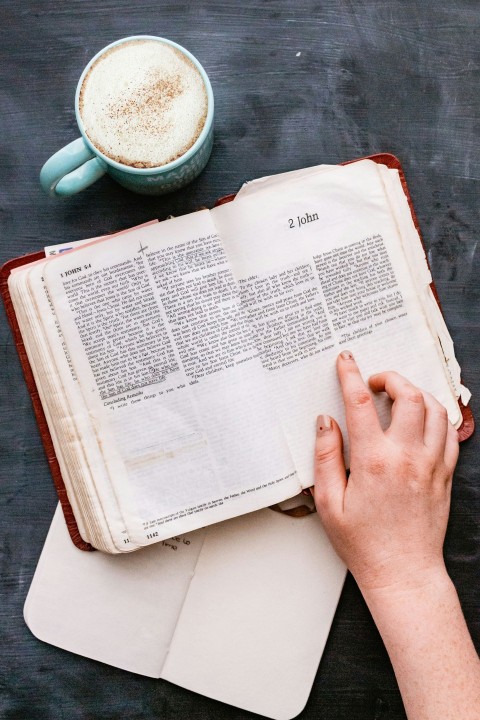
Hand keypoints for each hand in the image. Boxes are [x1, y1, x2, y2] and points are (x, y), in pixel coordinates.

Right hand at [313, 350, 458, 595]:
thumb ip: (326, 457)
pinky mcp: (445, 474)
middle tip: (374, 380)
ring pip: (434, 408)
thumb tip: (325, 421)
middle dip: (390, 377)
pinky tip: (421, 418)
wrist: (404, 572)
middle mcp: (407, 456)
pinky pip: (449, 432)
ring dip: (415, 392)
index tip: (346, 360)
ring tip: (397, 396)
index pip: (360, 402)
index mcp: (374, 461)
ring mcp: (431, 464)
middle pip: (408, 395)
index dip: (350, 374)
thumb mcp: (329, 503)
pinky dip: (436, 415)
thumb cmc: (363, 543)